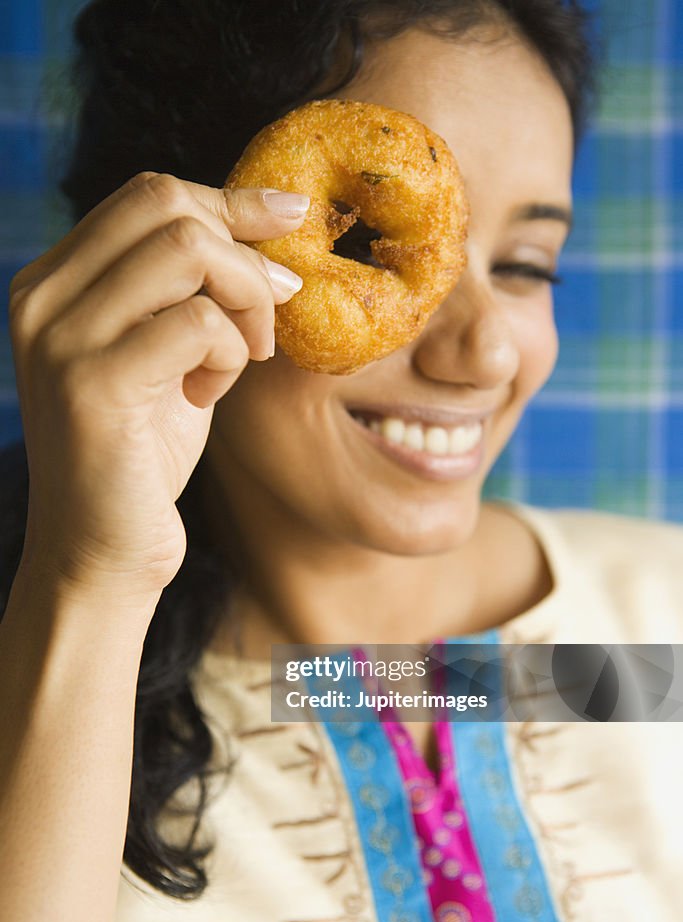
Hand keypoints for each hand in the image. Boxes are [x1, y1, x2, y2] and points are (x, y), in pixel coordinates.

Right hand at [9, 173, 307, 599]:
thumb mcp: (166, 356)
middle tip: (270, 316)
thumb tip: (263, 222)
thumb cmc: (141, 457)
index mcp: (54, 283)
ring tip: (241, 359)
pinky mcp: (92, 384)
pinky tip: (210, 395)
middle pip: (166, 205)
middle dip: (243, 255)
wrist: (103, 554)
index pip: (147, 195)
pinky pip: (197, 322)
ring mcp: (60, 338)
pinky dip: (227, 353)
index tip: (291, 216)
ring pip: (188, 250)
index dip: (231, 201)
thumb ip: (189, 291)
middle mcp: (42, 298)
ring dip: (243, 302)